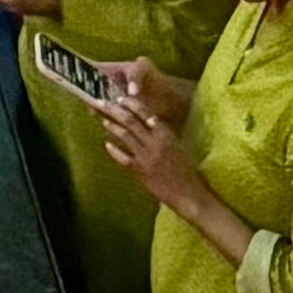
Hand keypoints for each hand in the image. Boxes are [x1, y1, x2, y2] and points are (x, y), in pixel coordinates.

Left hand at [99, 94, 206, 221]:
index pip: (145, 113)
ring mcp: (145, 157)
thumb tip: (147, 120)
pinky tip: (107, 145)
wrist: (189, 195)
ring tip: (104, 120)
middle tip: (103, 103)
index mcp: (165, 134)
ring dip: (112, 127)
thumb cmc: (187, 169)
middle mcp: (154, 142)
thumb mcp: (177, 145)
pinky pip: (123, 158)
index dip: (131, 104)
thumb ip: (162, 132)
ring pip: (125, 136)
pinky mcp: (140, 172)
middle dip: (115, 110)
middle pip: (130, 121)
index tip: (120, 98)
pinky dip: (114, 151)